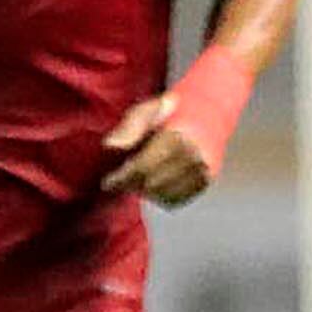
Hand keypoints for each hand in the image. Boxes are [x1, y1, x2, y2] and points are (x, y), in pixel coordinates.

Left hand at [99, 91, 220, 203]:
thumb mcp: (144, 112)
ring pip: (162, 194)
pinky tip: (152, 186)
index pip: (142, 168)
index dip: (122, 178)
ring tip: (137, 180)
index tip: (108, 182)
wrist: (202, 115)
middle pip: (151, 183)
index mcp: (177, 138)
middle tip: (119, 180)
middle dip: (132, 184)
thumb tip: (110, 145)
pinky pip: (174, 200)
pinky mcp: (204, 182)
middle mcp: (194, 155)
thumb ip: (129, 128)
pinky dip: (159, 197)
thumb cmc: (165, 116)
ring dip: (145, 191)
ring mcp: (202, 170)